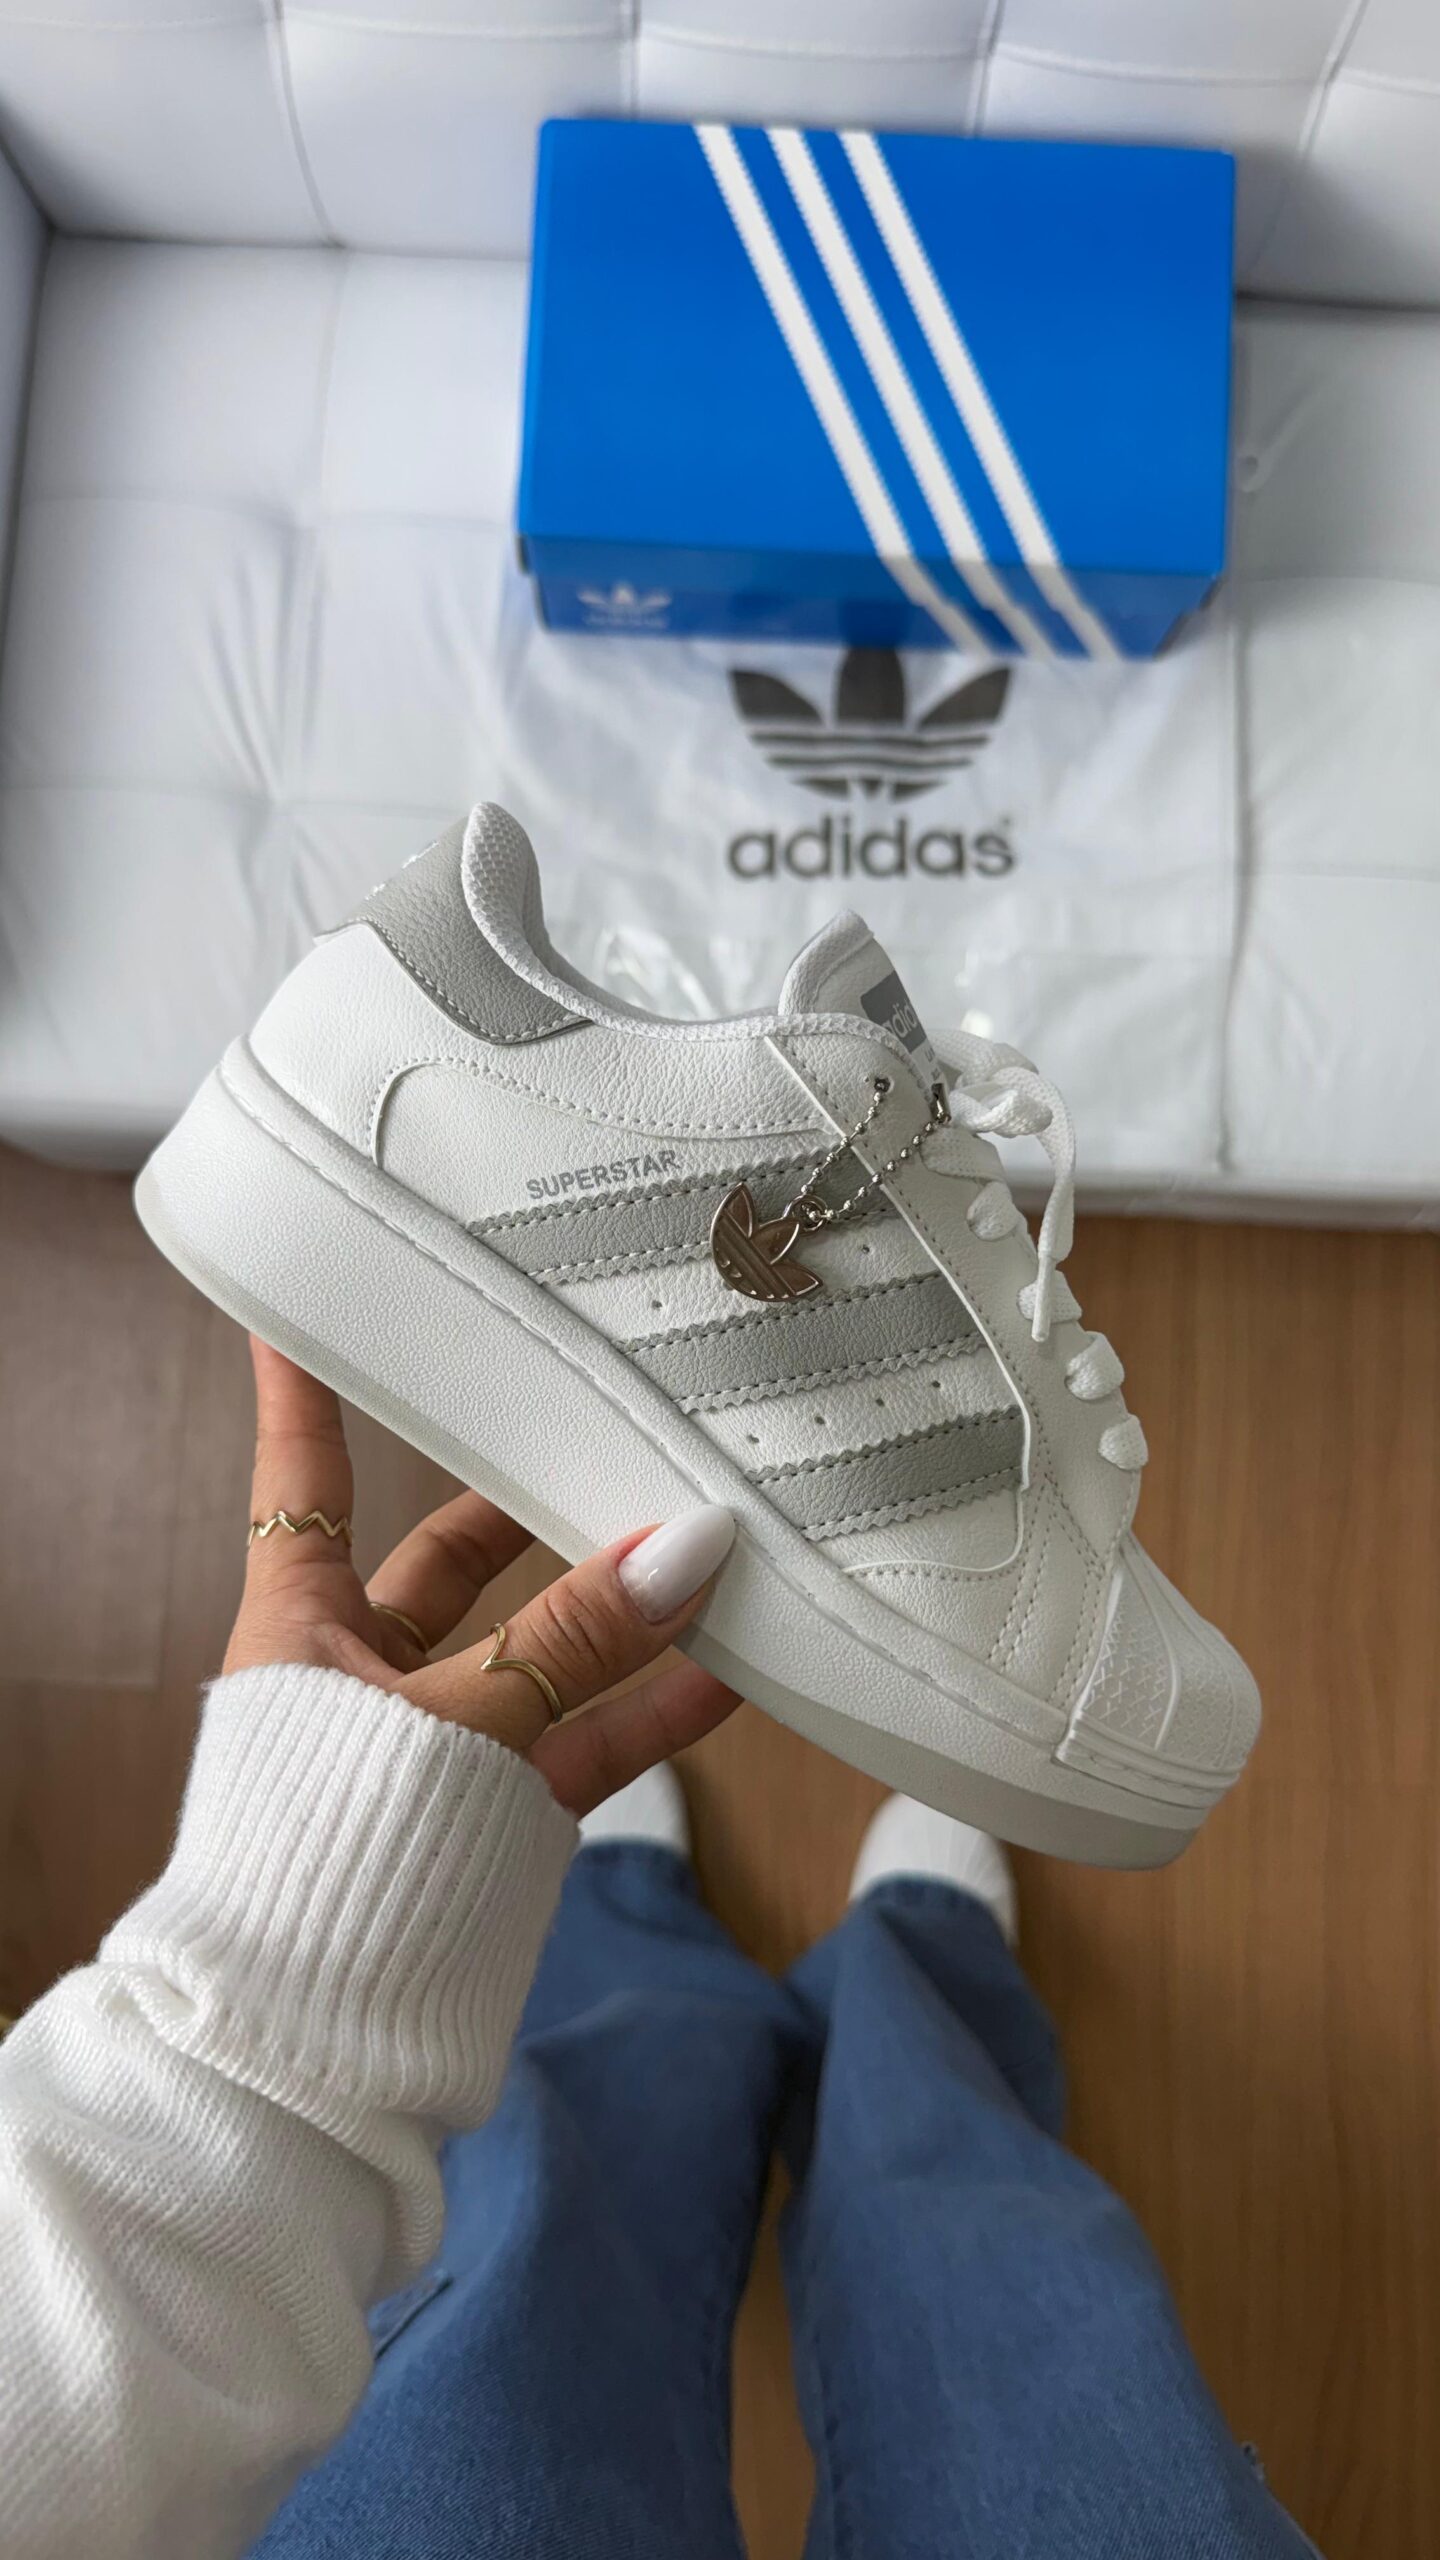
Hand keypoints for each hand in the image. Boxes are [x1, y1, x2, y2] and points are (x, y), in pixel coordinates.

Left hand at [225, 1338, 740, 1814]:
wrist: (311, 2043)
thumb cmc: (330, 1857)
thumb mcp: (455, 1724)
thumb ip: (575, 1642)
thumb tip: (691, 1545)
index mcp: (299, 1619)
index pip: (308, 1472)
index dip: (310, 1388)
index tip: (312, 1304)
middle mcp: (363, 1667)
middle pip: (451, 1557)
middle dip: (526, 1500)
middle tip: (600, 1425)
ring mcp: (437, 1738)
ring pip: (540, 1649)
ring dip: (622, 1606)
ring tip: (712, 1539)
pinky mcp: (498, 1809)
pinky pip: (585, 1738)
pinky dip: (653, 1707)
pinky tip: (733, 1667)